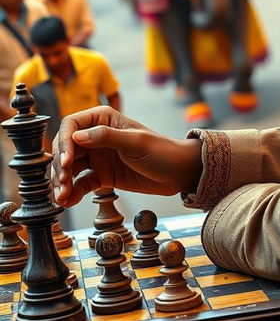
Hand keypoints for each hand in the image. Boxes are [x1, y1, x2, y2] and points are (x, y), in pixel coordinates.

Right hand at [52, 106, 202, 206]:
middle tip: (62, 182)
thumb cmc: (162, 150)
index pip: (72, 125)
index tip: (67, 161)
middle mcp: (96, 136)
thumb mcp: (135, 142)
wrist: (179, 173)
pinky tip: (67, 201)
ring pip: (70, 168)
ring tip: (61, 196)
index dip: (64, 142)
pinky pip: (81, 183)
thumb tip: (77, 136)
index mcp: (103, 119)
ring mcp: (98, 157)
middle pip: (66, 148)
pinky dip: (72, 192)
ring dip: (62, 181)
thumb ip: (107, 137)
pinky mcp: (102, 176)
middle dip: (60, 165)